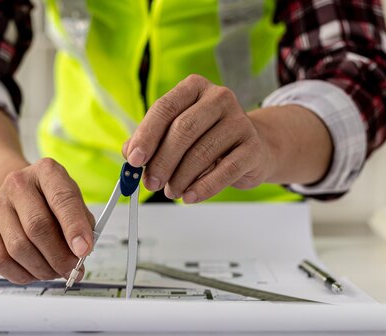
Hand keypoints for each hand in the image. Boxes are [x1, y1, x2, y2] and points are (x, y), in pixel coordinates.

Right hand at [0, 158, 94, 284]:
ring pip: (18, 247)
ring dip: (42, 268)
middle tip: (72, 270)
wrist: (17, 193)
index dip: (74, 228)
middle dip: (59, 256)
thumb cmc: (51, 200)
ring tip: (56, 271)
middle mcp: (18, 184)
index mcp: (47, 172)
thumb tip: (81, 252)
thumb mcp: (74, 202)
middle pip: (38, 227)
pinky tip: (35, 273)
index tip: (84, 250)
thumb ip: (82, 224)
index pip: (62, 199)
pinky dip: (21, 274)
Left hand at [123, 74, 278, 202]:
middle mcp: (219, 98)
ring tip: (172, 191)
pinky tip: (190, 196)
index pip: (165, 108)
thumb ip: (152, 141)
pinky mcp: (253, 147)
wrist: (254, 147)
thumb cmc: (209, 138)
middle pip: (183, 130)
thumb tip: (131, 155)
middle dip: (162, 161)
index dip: (146, 135)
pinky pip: (225, 171)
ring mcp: (239, 121)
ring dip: (180, 178)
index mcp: (194, 88)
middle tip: (151, 183)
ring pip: (201, 153)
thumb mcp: (177, 133)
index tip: (134, 159)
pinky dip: (204, 187)